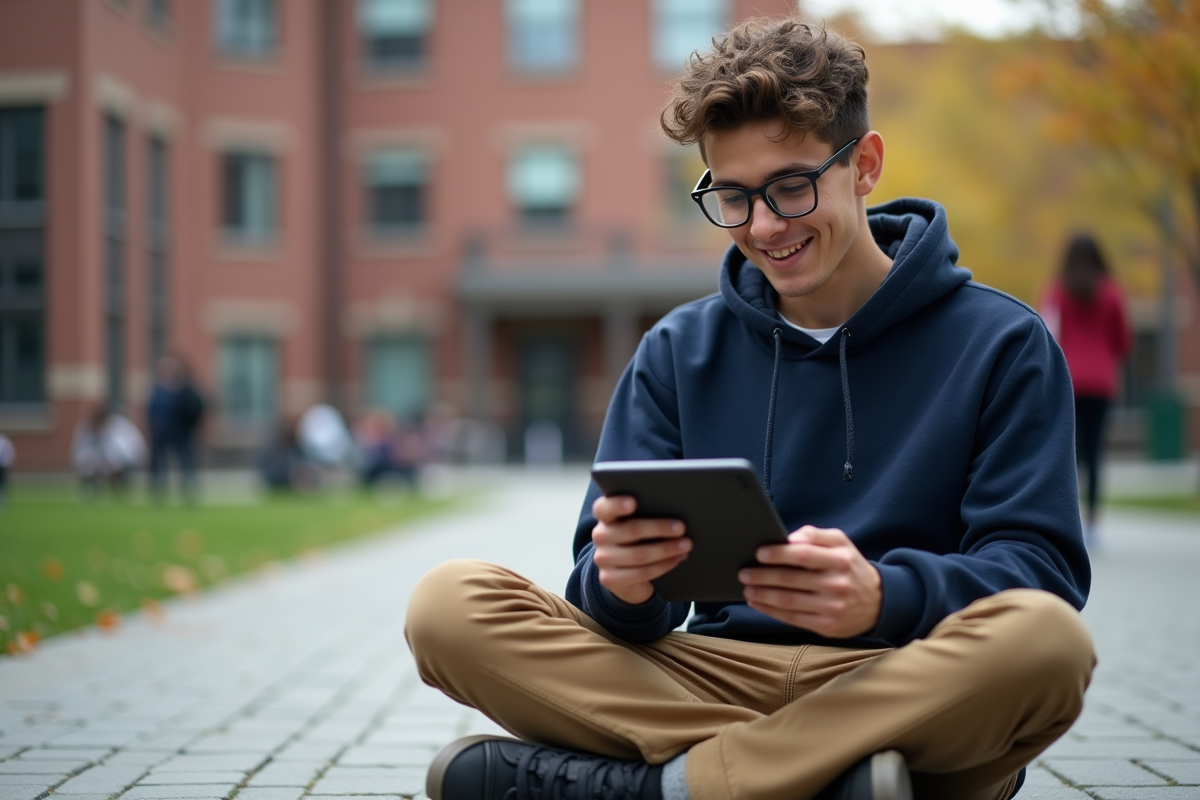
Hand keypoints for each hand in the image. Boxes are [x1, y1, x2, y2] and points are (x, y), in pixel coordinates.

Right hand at [591, 494, 691, 604]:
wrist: (625, 575)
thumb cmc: (637, 541)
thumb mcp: (637, 525)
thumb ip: (647, 515)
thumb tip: (675, 516)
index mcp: (605, 516)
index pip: (604, 507)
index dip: (617, 504)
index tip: (634, 502)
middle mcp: (600, 536)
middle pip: (630, 530)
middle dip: (659, 528)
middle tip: (681, 527)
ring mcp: (603, 559)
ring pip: (639, 554)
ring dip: (666, 549)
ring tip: (686, 545)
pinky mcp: (610, 579)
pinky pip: (642, 572)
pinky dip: (664, 565)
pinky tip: (677, 559)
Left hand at [738, 525, 880, 637]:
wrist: (878, 602)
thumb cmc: (849, 567)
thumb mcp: (840, 543)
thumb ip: (814, 535)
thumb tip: (789, 538)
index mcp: (839, 560)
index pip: (803, 555)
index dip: (779, 554)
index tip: (759, 553)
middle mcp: (837, 584)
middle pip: (791, 579)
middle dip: (763, 576)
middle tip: (744, 572)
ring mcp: (832, 607)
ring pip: (788, 601)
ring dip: (762, 595)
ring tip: (747, 588)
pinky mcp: (827, 626)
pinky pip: (792, 618)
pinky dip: (770, 611)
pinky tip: (757, 603)